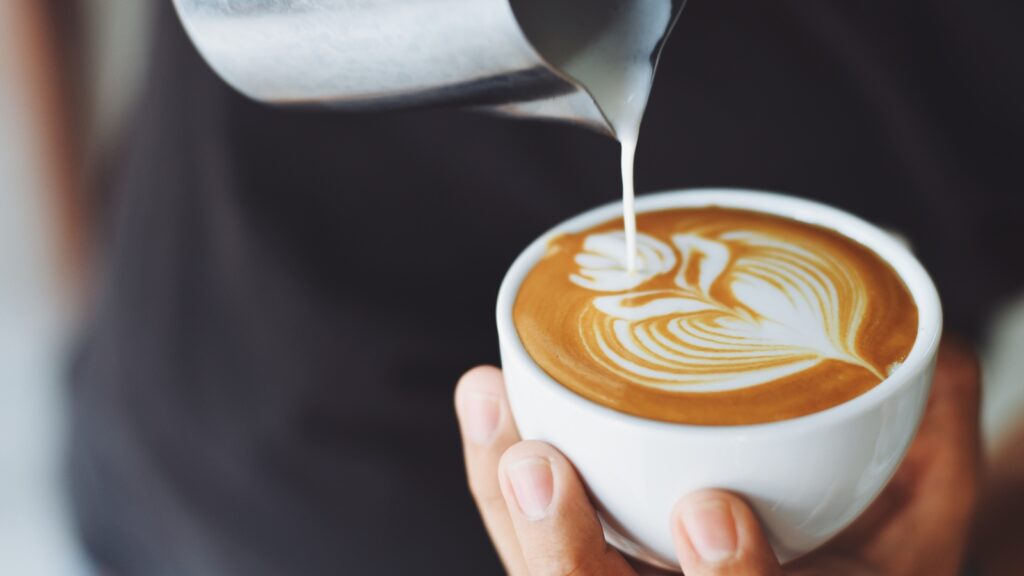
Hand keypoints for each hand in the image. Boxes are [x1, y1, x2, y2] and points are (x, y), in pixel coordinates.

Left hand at [454, 338, 979, 574]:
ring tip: (492, 403)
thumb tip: (936, 349)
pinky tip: (489, 401)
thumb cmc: (868, 561)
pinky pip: (523, 540)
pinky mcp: (576, 568)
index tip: (714, 514)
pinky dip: (497, 476)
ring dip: (507, 500)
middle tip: (541, 467)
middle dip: (562, 554)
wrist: (828, 572)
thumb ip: (932, 449)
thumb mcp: (922, 524)